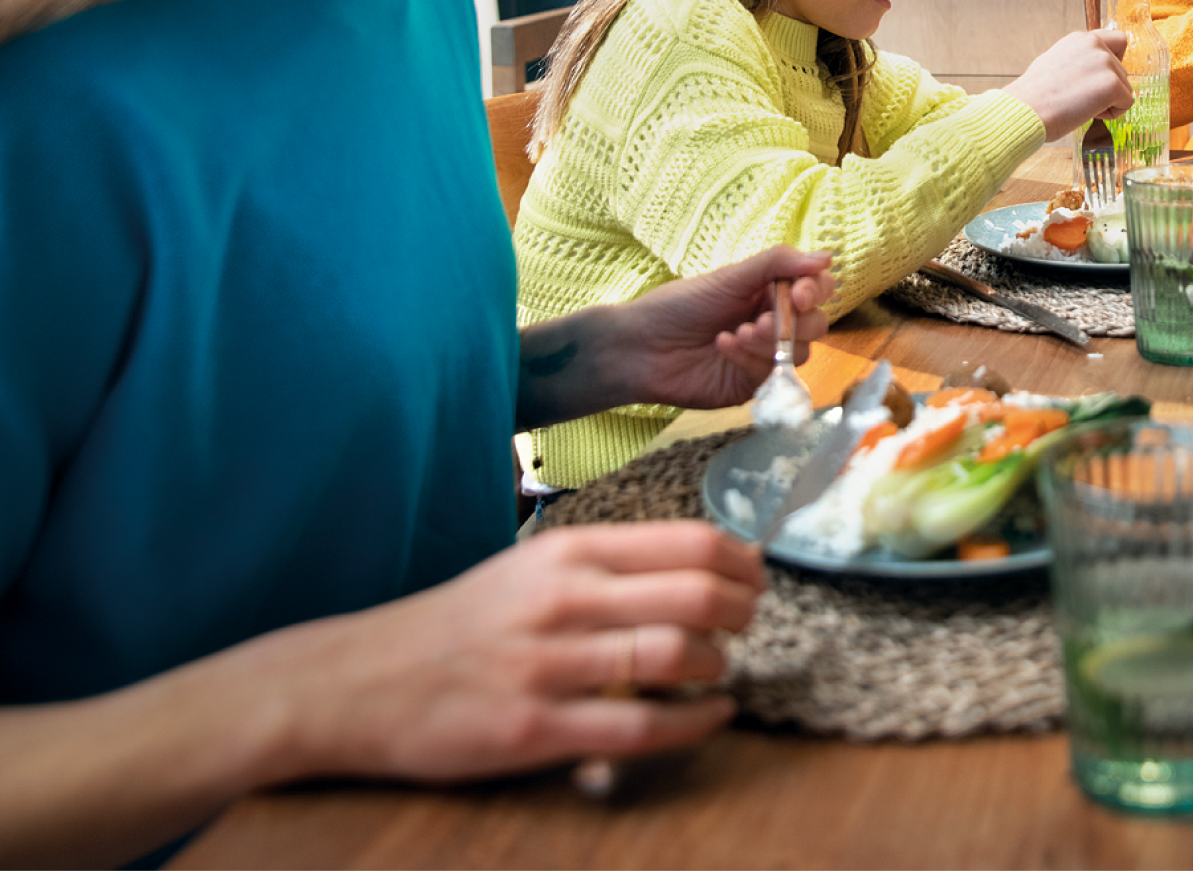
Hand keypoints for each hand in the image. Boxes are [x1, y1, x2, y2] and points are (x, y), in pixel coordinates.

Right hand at [292, 523, 762, 782]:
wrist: (358, 681)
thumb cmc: (462, 623)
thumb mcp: (532, 568)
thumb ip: (608, 565)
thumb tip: (700, 566)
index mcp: (568, 552)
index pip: (690, 541)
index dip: (741, 563)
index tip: (755, 578)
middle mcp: (563, 600)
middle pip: (696, 595)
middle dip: (743, 612)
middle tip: (747, 623)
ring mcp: (548, 667)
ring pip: (674, 658)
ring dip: (716, 666)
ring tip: (716, 670)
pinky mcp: (534, 731)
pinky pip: (640, 729)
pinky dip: (694, 723)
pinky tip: (712, 715)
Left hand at [518, 247, 835, 427]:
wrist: (640, 347)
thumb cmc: (680, 305)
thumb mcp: (730, 277)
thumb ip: (778, 263)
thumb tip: (827, 257)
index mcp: (771, 291)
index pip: (817, 288)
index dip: (817, 291)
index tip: (800, 293)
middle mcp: (775, 322)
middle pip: (817, 323)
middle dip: (795, 321)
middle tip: (762, 320)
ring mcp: (766, 355)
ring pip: (802, 352)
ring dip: (772, 341)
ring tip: (737, 334)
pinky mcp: (753, 384)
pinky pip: (774, 375)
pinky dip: (751, 359)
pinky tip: (724, 346)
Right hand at [1005, 27, 1132, 141]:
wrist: (1025, 110)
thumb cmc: (1035, 96)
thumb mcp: (1057, 63)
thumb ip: (1081, 61)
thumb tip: (1097, 73)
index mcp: (1081, 38)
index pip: (1117, 42)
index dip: (1113, 63)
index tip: (1096, 79)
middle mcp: (1095, 45)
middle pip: (1122, 70)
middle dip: (1107, 88)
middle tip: (1078, 98)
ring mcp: (1105, 63)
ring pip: (1125, 88)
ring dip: (1109, 102)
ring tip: (1078, 105)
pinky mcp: (1111, 84)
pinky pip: (1127, 103)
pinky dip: (1113, 114)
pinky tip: (1088, 113)